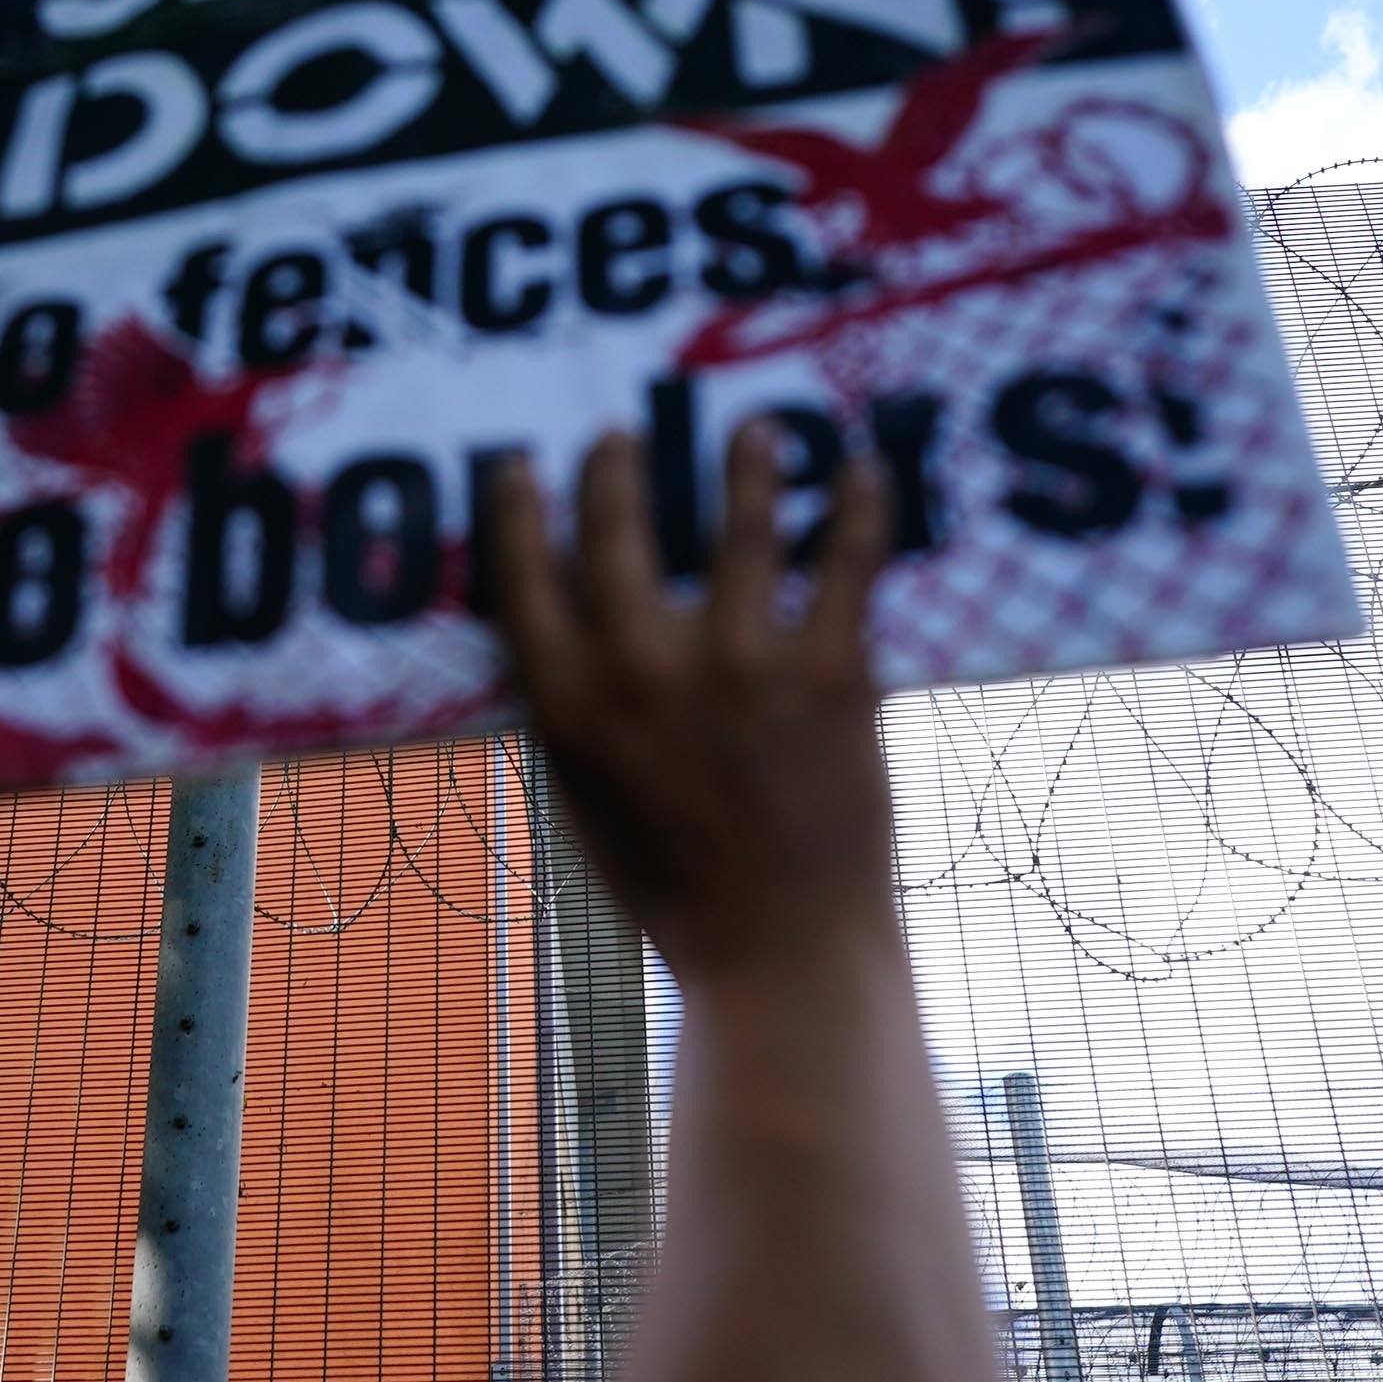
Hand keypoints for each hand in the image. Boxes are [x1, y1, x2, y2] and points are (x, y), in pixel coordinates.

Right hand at [483, 420, 897, 986]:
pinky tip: (864, 468)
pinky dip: (858, 504)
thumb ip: (573, 722)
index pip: (523, 579)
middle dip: (619, 466)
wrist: (784, 956)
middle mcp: (644, 671)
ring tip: (757, 426)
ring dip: (747, 460)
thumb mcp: (588, 808)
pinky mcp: (831, 672)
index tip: (521, 465)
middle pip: (618, 530)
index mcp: (569, 709)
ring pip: (740, 521)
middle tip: (626, 432)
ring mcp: (741, 664)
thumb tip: (567, 639)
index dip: (518, 511)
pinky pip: (847, 559)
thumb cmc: (680, 894)